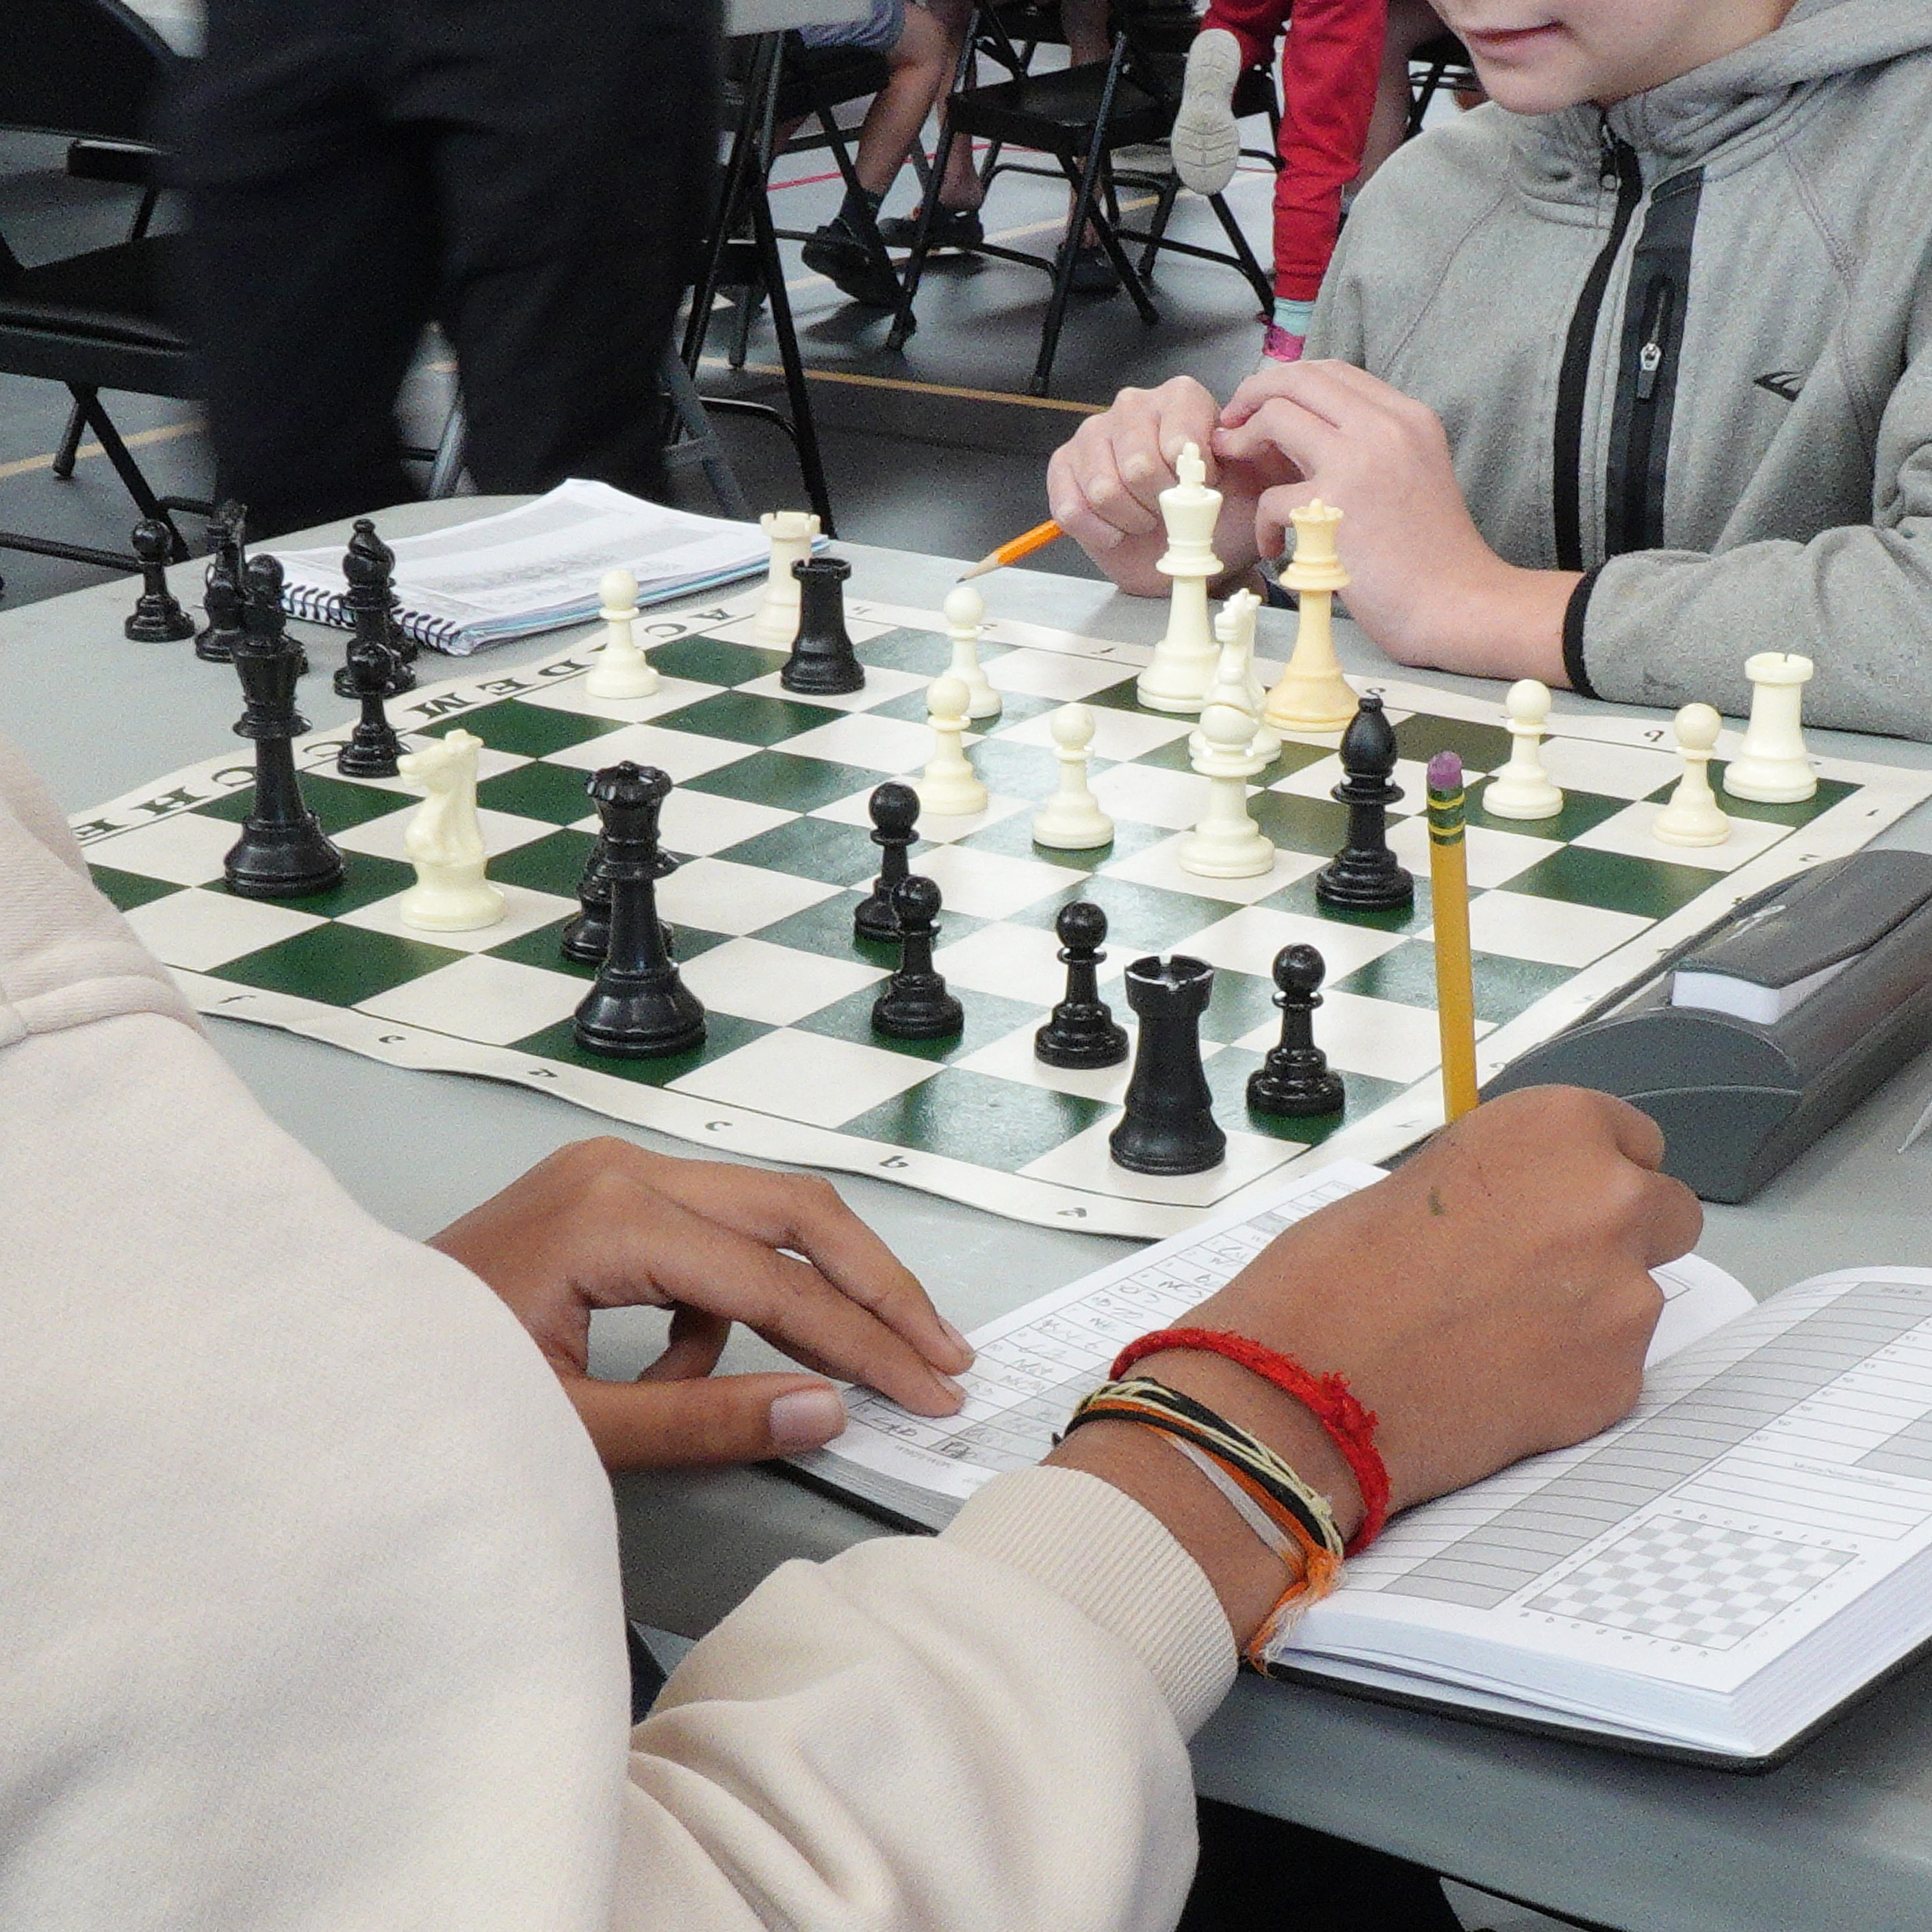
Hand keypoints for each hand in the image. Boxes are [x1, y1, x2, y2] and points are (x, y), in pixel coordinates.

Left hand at [430, 1138, 971, 1471]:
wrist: (335, 1358)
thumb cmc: (433, 1395)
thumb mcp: (571, 1430)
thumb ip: (703, 1424)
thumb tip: (828, 1410)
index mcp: (610, 1218)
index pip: (773, 1281)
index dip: (863, 1342)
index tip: (930, 1390)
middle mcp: (622, 1171)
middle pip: (795, 1211)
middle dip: (876, 1287)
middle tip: (942, 1353)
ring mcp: (614, 1171)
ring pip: (766, 1210)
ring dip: (822, 1286)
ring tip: (863, 1364)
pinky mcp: (609, 1191)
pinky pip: (712, 1235)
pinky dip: (732, 1302)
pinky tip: (694, 1370)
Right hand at [1046, 378, 1273, 595]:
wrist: (1191, 547)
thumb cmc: (1224, 512)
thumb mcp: (1260, 482)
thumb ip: (1262, 451)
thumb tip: (1250, 437)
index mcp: (1180, 398)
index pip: (1179, 441)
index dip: (1193, 481)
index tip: (1205, 490)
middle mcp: (1133, 406)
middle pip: (1138, 466)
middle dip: (1160, 504)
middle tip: (1173, 512)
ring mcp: (1093, 435)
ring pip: (1104, 489)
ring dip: (1132, 519)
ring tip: (1147, 520)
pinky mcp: (1065, 468)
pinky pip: (1072, 507)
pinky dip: (1100, 532)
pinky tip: (1119, 531)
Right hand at [1050, 1089, 1700, 1640]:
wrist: (1307, 1384)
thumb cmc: (1333, 1276)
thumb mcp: (1416, 1179)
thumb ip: (1498, 1179)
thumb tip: (1527, 1199)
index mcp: (1557, 1129)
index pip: (1632, 1136)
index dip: (1588, 1170)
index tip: (1559, 1195)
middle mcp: (1607, 1201)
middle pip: (1665, 1211)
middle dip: (1615, 1235)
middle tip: (1538, 1266)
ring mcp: (1623, 1298)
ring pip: (1641, 1296)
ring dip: (1591, 1307)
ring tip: (1497, 1330)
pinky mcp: (1617, 1383)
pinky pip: (1615, 1368)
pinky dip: (1571, 1373)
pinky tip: (1498, 1375)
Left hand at [1213, 361, 1580, 679]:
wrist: (1455, 603)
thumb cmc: (1432, 555)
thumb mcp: (1415, 475)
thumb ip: (1374, 447)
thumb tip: (1317, 435)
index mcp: (1408, 417)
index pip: (1335, 372)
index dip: (1287, 382)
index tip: (1261, 405)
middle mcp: (1386, 427)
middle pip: (1300, 379)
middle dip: (1253, 393)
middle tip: (1230, 422)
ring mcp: (1360, 463)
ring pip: (1277, 417)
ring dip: (1242, 440)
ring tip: (1232, 465)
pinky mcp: (1334, 508)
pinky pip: (1271, 497)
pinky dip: (1263, 524)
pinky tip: (1275, 547)